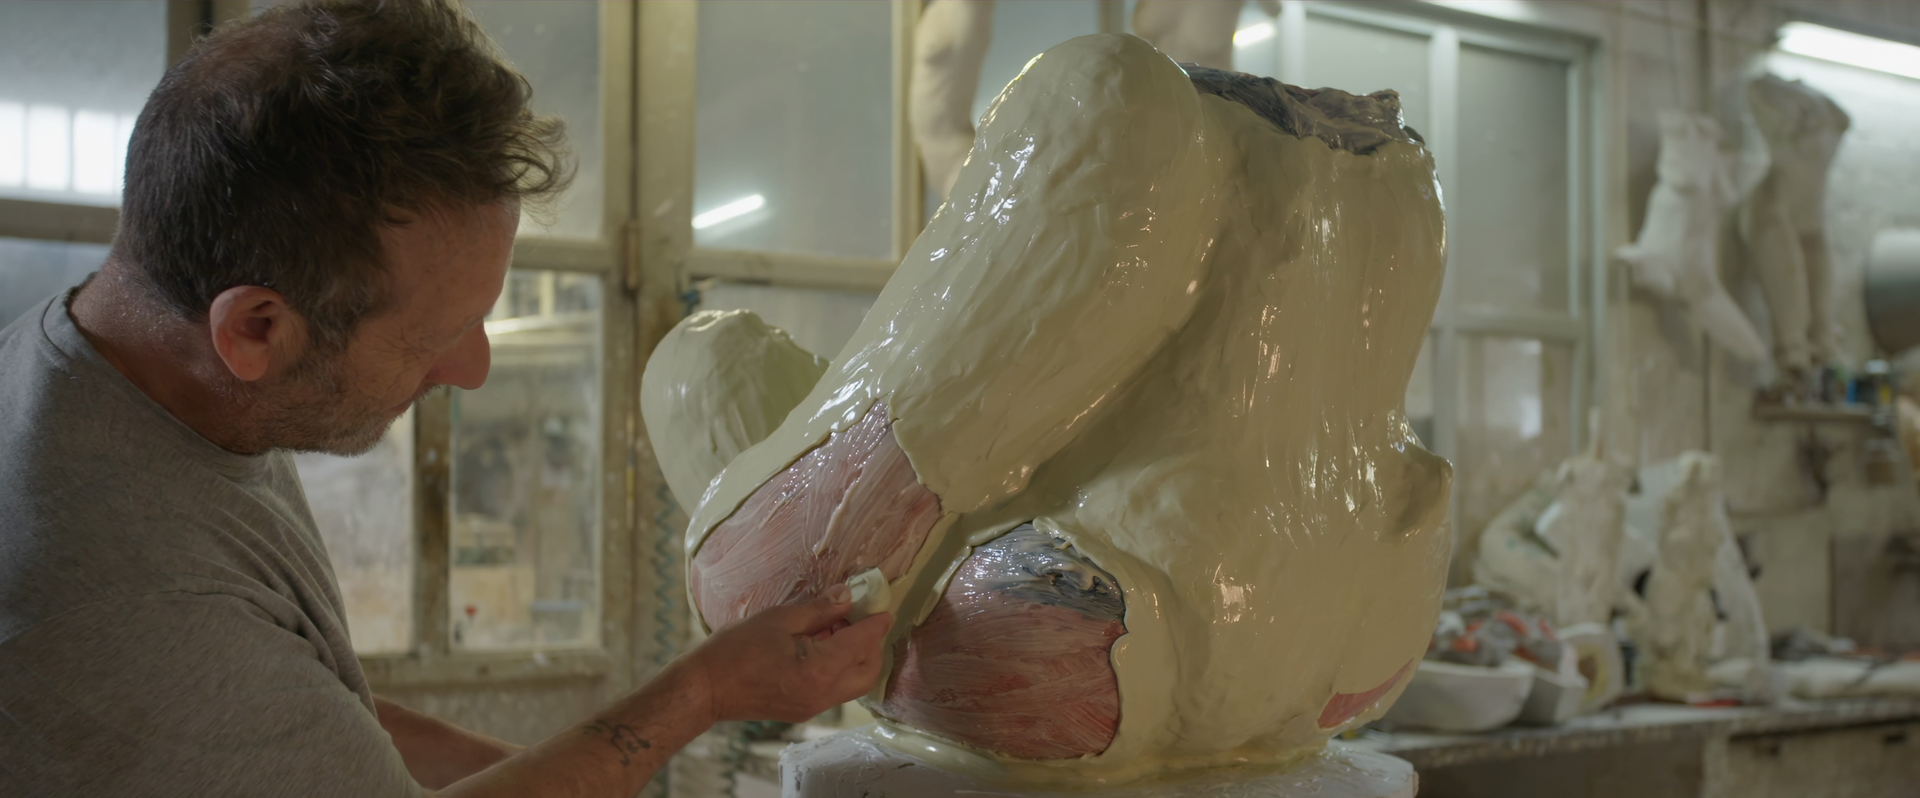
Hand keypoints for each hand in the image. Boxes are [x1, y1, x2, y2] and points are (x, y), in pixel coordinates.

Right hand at [674, 585, 892, 723]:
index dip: (876, 624)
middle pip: (868, 671)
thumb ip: (819, 610)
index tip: (883, 608)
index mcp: (819, 669)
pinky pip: (836, 689)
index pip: (862, 644)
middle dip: (872, 643)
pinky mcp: (804, 710)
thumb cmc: (735, 650)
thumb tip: (847, 597)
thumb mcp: (779, 619)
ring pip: (854, 683)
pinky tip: (821, 646)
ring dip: (856, 656)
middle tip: (857, 617)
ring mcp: (814, 707)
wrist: (706, 688)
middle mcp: (823, 694)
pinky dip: (839, 668)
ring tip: (834, 629)